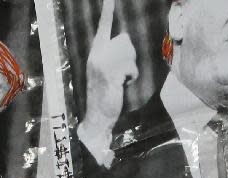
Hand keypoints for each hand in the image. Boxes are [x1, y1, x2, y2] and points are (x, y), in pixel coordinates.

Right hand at [79, 0, 137, 150]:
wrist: (96, 117)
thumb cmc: (104, 95)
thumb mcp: (105, 71)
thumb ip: (112, 56)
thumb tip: (125, 42)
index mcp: (96, 51)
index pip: (103, 26)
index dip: (107, 10)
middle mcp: (97, 54)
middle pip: (125, 40)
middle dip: (129, 56)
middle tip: (121, 73)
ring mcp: (103, 63)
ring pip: (129, 53)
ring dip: (131, 68)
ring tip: (121, 80)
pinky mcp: (110, 73)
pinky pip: (130, 68)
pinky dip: (131, 77)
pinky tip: (122, 85)